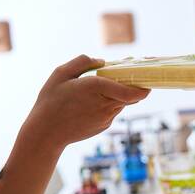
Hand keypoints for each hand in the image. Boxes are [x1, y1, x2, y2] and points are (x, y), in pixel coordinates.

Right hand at [20, 55, 149, 150]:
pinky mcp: (104, 126)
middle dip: (132, 87)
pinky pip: (112, 112)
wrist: (46, 132)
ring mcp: (106, 117)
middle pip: (130, 95)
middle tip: (127, 77)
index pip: (131, 91)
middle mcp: (105, 104)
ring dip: (118, 95)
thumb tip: (102, 61)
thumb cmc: (51, 101)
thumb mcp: (61, 73)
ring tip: (100, 90)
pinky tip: (90, 104)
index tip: (148, 82)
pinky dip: (108, 105)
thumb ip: (82, 62)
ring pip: (121, 103)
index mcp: (96, 87)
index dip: (143, 87)